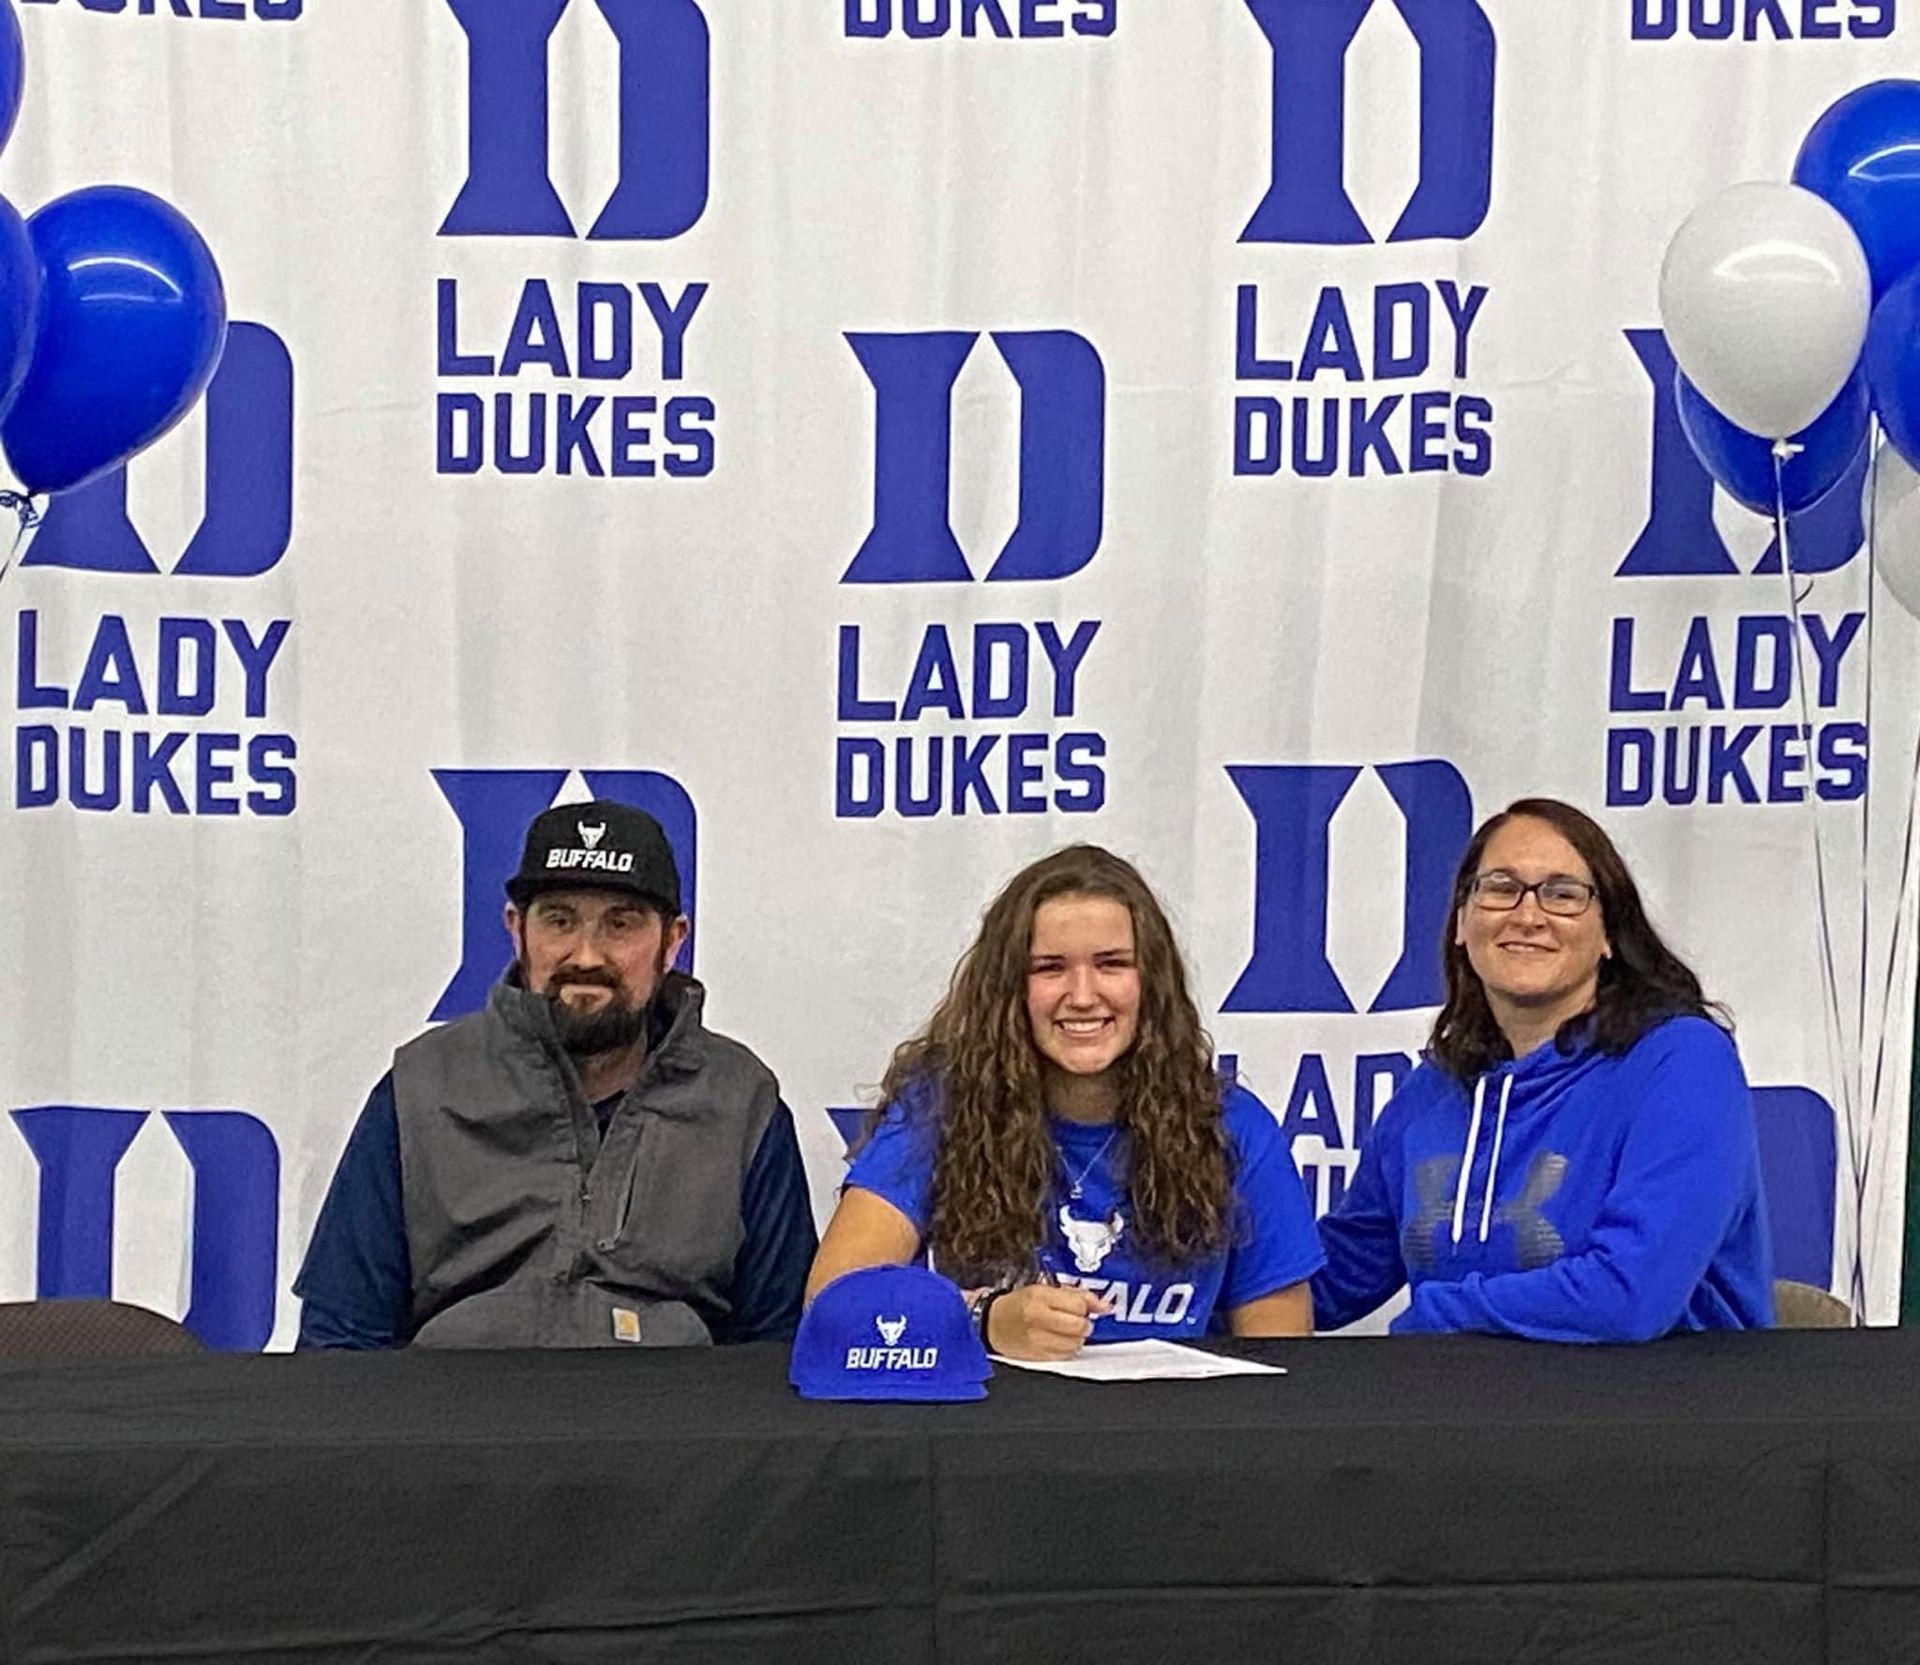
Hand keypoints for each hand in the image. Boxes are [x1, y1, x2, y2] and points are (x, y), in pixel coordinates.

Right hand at [984, 1285, 1111, 1359]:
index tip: (1082, 1308)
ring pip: (1075, 1344)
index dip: (1085, 1307)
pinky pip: (1066, 1356)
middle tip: (1077, 1321)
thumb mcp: (1045, 1290)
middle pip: (1079, 1326)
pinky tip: (1059, 1341)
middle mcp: (1038, 1318)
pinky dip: (1068, 1349)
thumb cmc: (1019, 1305)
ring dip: (1076, 1338)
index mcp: (1040, 1296)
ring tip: (1065, 1331)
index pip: (1078, 1306)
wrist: (993, 1323)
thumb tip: (1104, 1305)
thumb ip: (1077, 1295)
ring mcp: (1037, 1340)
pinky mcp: (1037, 1356)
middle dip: (1083, 1324)